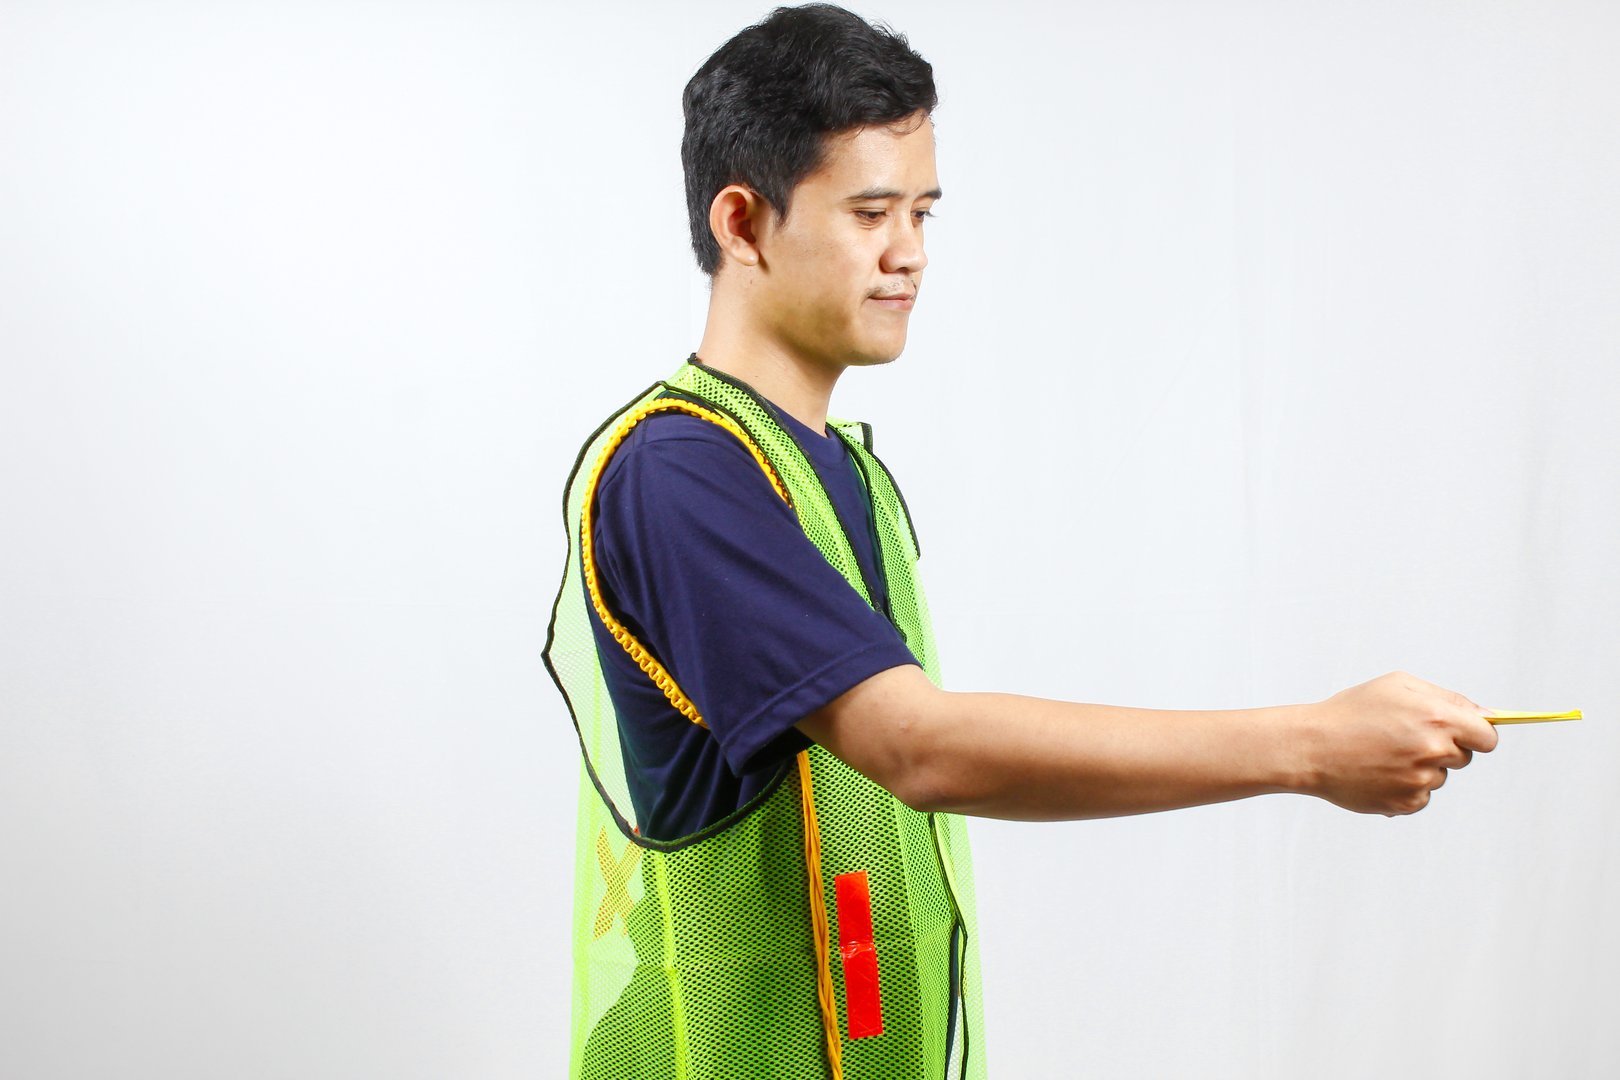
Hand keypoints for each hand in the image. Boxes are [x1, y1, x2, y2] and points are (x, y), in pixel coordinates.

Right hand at [1302, 670, 1498, 815]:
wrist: (1311, 747)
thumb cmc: (1351, 712)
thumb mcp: (1397, 686)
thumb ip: (1447, 698)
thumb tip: (1485, 716)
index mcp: (1438, 718)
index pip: (1487, 737)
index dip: (1477, 735)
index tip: (1465, 736)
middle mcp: (1434, 751)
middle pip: (1464, 758)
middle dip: (1443, 748)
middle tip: (1404, 739)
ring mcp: (1421, 780)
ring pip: (1439, 777)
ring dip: (1421, 768)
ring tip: (1383, 755)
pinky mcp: (1406, 803)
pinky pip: (1421, 796)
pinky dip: (1405, 787)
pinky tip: (1378, 772)